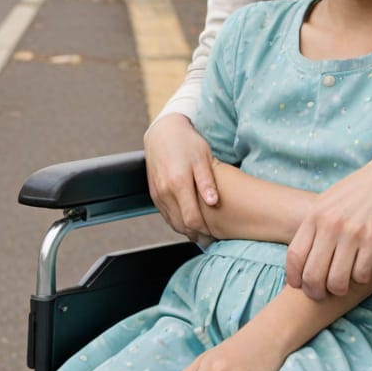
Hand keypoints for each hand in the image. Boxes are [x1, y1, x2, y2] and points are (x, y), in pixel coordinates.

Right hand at [144, 114, 217, 240]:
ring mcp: (157, 193)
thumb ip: (207, 182)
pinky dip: (177, 222)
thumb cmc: (187, 143)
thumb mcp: (202, 157)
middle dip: (197, 234)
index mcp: (178, 183)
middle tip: (213, 238)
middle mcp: (165, 191)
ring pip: (172, 222)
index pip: (192, 220)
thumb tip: (213, 203)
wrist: (163, 132)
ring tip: (203, 233)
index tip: (218, 234)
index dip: (205, 231)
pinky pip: (165, 215)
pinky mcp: (153, 193)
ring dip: (186, 230)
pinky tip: (189, 222)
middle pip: (181, 225)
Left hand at [285, 147, 371, 299]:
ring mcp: (352, 233)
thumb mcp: (329, 201)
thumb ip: (314, 225)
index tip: (300, 284)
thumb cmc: (359, 191)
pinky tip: (362, 270)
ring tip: (342, 285)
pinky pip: (360, 275)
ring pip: (336, 281)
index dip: (295, 277)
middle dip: (314, 291)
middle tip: (321, 293)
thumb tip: (301, 256)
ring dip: (338, 289)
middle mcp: (331, 225)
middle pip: (312, 274)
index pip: (294, 256)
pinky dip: (360, 279)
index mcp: (316, 215)